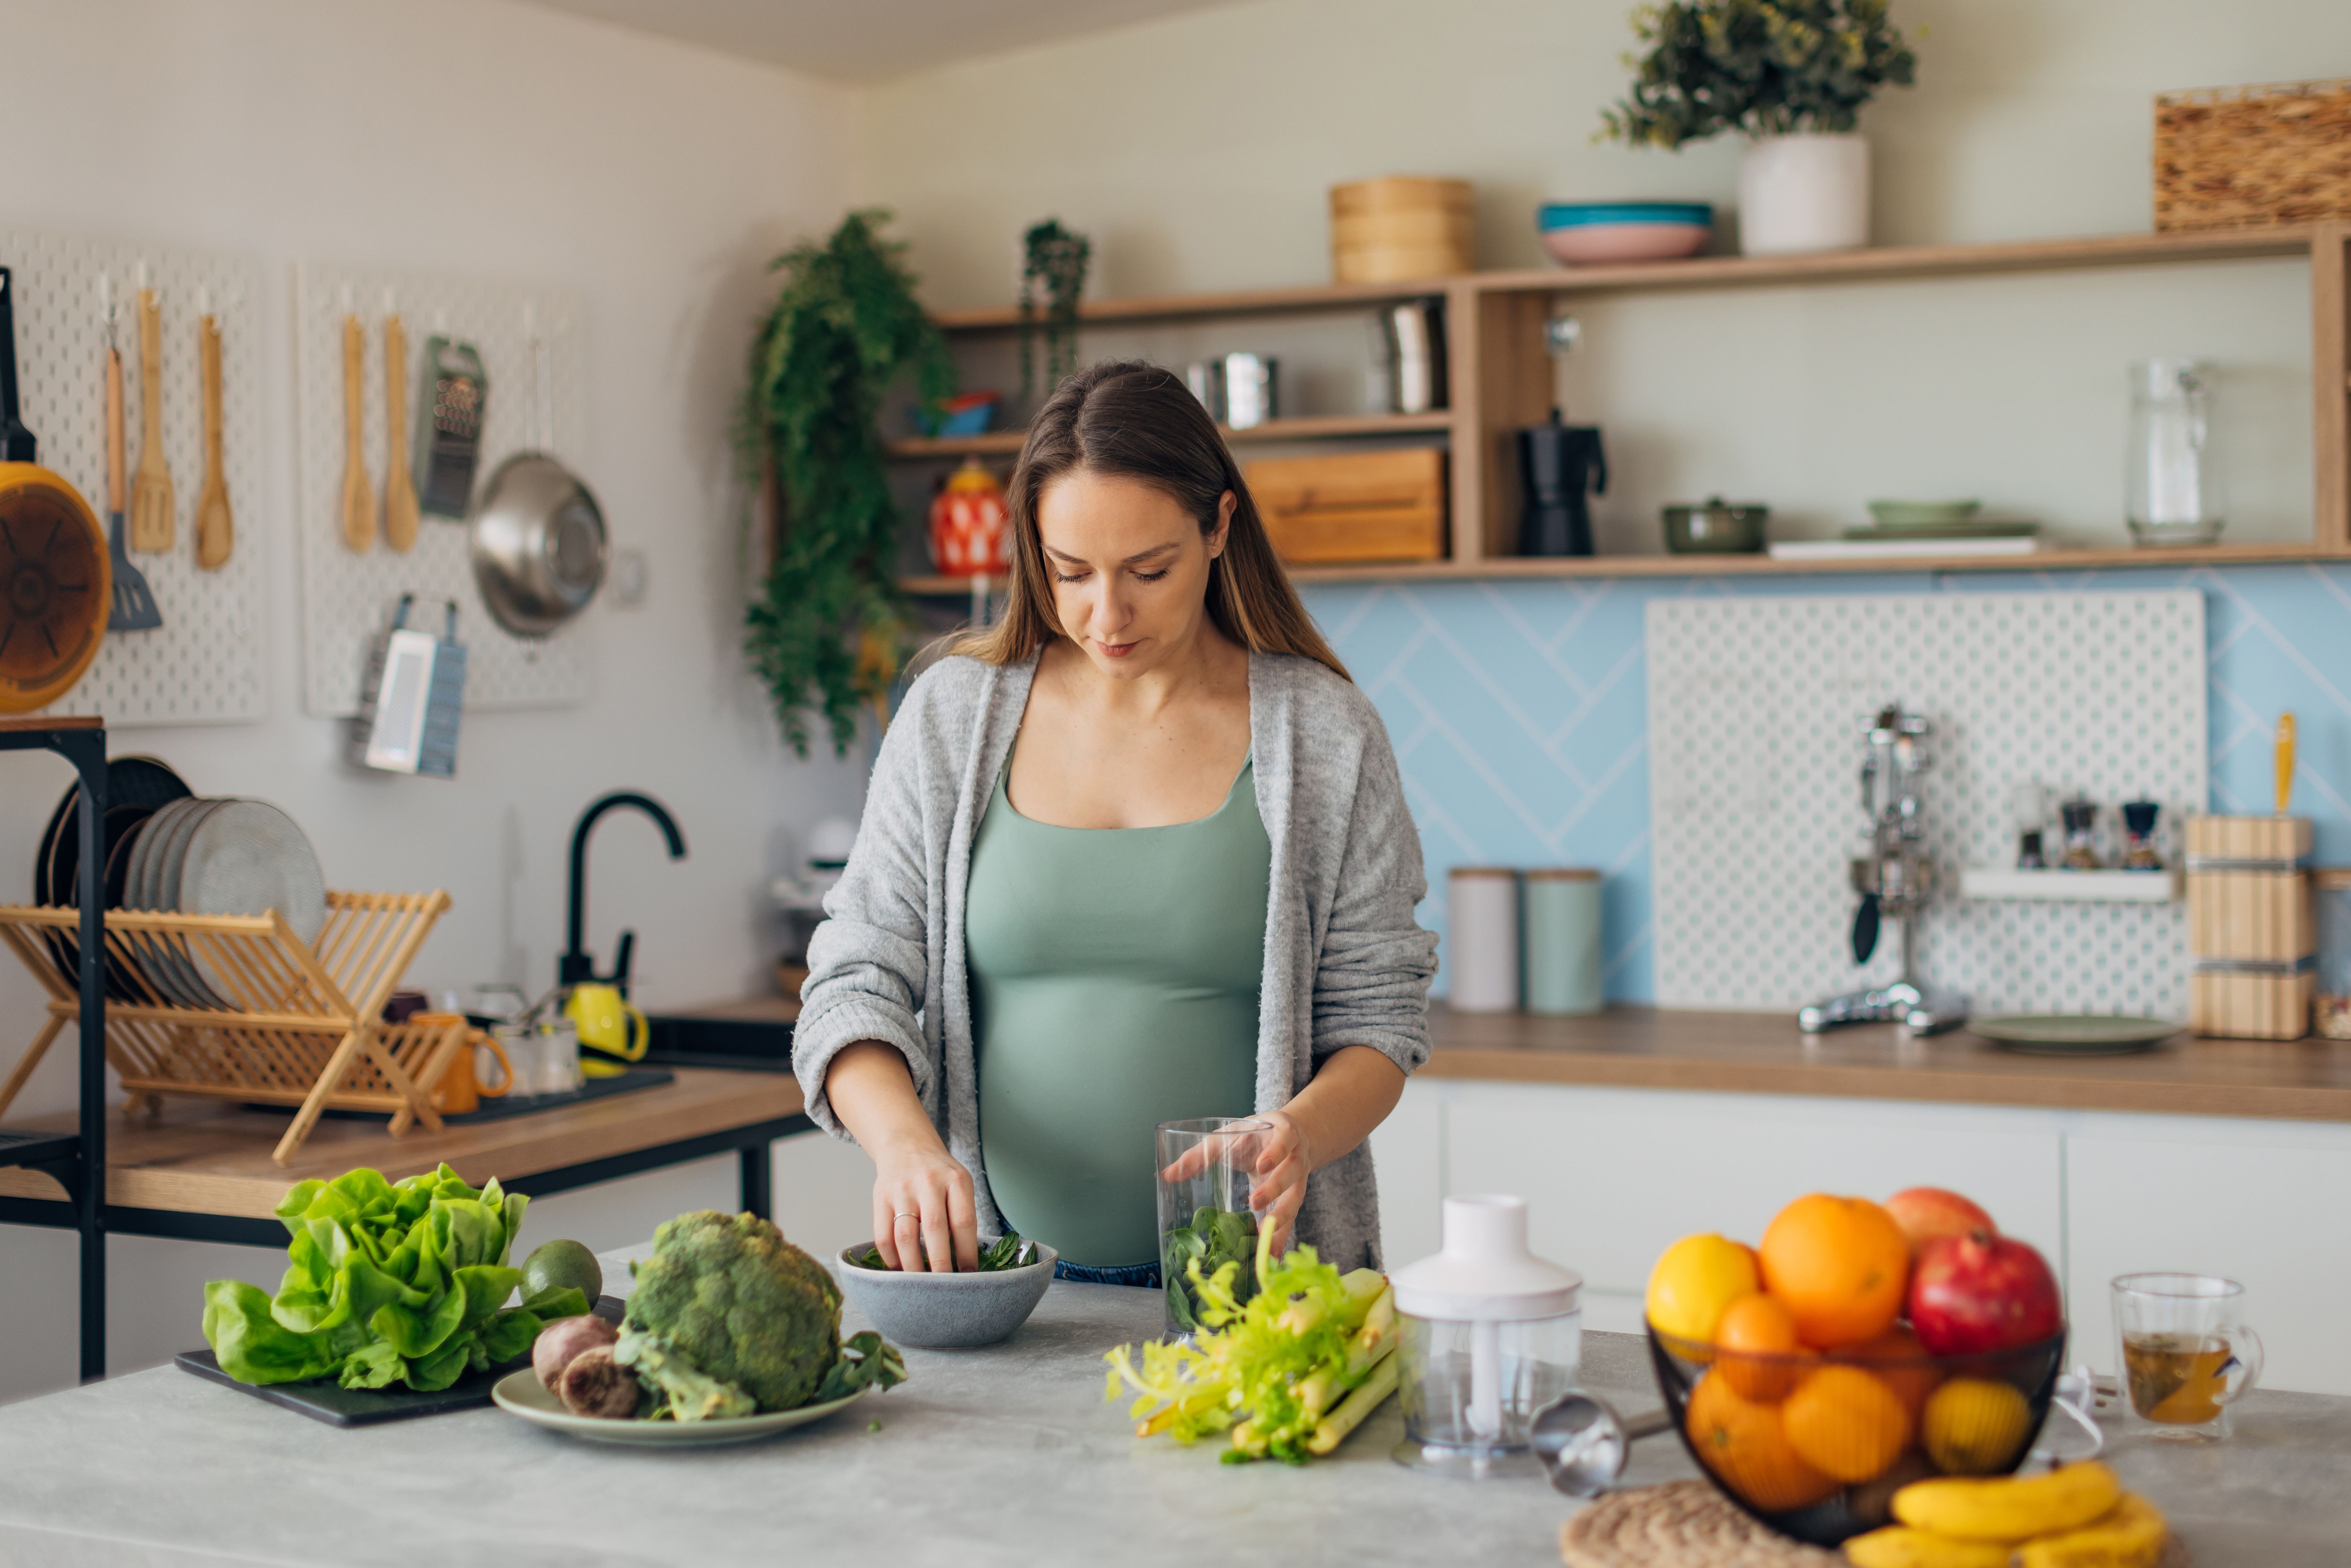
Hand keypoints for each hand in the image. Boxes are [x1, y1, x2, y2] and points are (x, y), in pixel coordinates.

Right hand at [870, 1142, 978, 1272]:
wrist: (906, 1146)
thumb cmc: (939, 1174)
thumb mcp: (959, 1184)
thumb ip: (961, 1216)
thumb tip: (964, 1263)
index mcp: (956, 1180)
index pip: (964, 1221)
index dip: (967, 1253)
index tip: (969, 1275)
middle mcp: (929, 1183)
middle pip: (934, 1229)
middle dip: (940, 1264)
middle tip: (944, 1287)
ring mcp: (902, 1190)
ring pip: (905, 1236)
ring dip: (913, 1265)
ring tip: (921, 1285)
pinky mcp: (880, 1198)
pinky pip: (882, 1235)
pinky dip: (890, 1258)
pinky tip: (899, 1269)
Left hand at [1158, 1113, 1313, 1255]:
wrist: (1284, 1140)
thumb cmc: (1251, 1136)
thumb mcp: (1227, 1136)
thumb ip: (1199, 1154)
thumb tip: (1166, 1175)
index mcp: (1284, 1131)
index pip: (1284, 1138)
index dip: (1276, 1151)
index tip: (1261, 1164)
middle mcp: (1298, 1155)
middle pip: (1292, 1171)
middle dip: (1275, 1187)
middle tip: (1254, 1201)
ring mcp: (1300, 1178)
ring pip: (1296, 1198)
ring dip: (1281, 1217)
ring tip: (1263, 1236)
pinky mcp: (1294, 1199)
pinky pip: (1291, 1219)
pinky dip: (1281, 1237)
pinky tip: (1271, 1256)